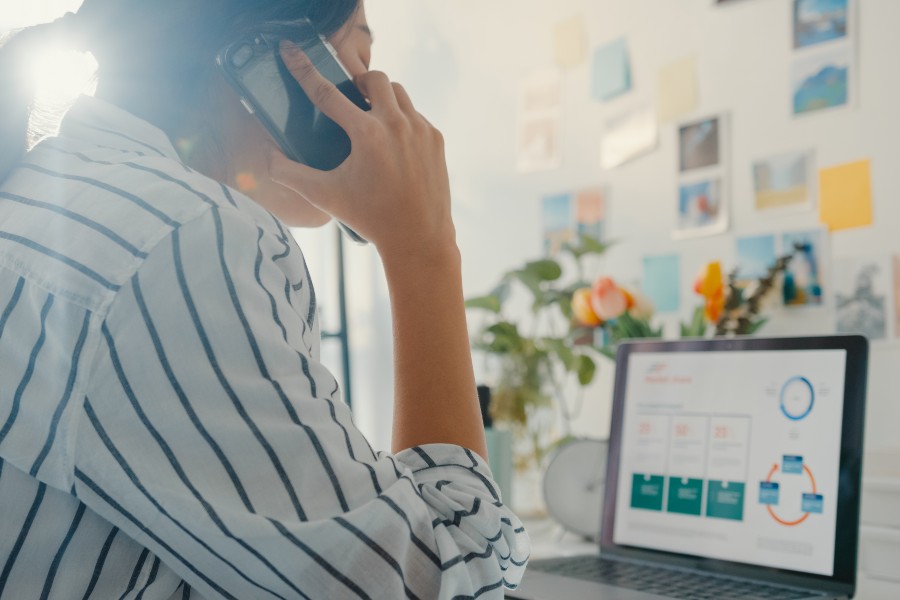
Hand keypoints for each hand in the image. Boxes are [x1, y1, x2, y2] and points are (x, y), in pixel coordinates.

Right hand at [269, 42, 455, 259]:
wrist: (418, 238)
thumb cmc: (370, 218)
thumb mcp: (325, 196)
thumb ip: (291, 175)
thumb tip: (268, 158)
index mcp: (366, 135)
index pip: (326, 93)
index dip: (304, 70)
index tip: (290, 51)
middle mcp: (396, 125)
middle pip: (374, 78)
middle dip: (359, 83)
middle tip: (351, 99)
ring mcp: (420, 129)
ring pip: (398, 92)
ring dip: (382, 97)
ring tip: (372, 115)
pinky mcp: (436, 139)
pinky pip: (416, 114)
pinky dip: (402, 119)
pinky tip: (393, 139)